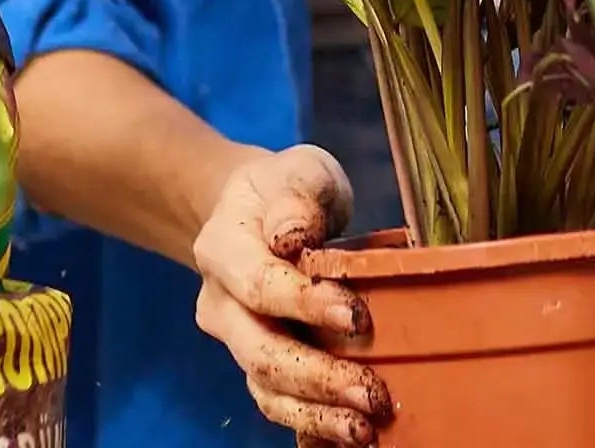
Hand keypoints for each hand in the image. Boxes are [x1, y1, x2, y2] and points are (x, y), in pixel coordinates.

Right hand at [190, 145, 391, 445]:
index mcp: (223, 251)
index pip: (260, 286)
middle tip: (373, 393)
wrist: (250, 213)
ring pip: (266, 389)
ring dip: (316, 414)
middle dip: (318, 378)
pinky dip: (311, 427)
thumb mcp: (296, 172)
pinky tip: (348, 437)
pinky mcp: (260, 366)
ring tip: (363, 429)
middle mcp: (221, 306)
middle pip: (261, 352)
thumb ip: (297, 198)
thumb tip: (292, 237)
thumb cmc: (284, 191)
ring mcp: (237, 342)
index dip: (305, 306)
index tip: (357, 317)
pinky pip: (280, 403)